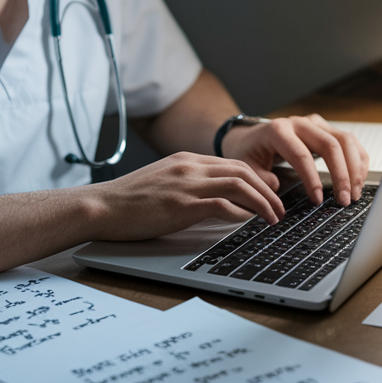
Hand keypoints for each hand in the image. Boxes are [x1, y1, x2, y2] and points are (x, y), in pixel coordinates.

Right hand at [91, 152, 284, 240]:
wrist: (101, 206)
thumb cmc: (128, 201)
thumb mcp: (163, 182)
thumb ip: (189, 184)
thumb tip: (215, 199)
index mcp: (186, 160)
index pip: (233, 163)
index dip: (258, 178)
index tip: (271, 192)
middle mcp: (190, 167)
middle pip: (243, 171)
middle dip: (268, 190)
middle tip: (280, 208)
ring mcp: (186, 184)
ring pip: (240, 184)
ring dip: (262, 202)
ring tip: (273, 218)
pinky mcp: (181, 204)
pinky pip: (222, 204)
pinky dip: (241, 213)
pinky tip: (248, 223)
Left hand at [220, 114, 368, 206]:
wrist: (252, 136)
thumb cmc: (250, 151)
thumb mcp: (245, 165)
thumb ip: (258, 177)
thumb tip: (276, 186)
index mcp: (278, 130)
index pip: (301, 155)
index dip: (313, 179)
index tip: (319, 200)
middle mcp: (301, 123)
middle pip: (331, 145)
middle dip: (341, 175)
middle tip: (344, 201)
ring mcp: (316, 124)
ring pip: (346, 141)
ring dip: (354, 169)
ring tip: (355, 194)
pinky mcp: (327, 129)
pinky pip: (350, 143)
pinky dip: (357, 161)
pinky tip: (358, 180)